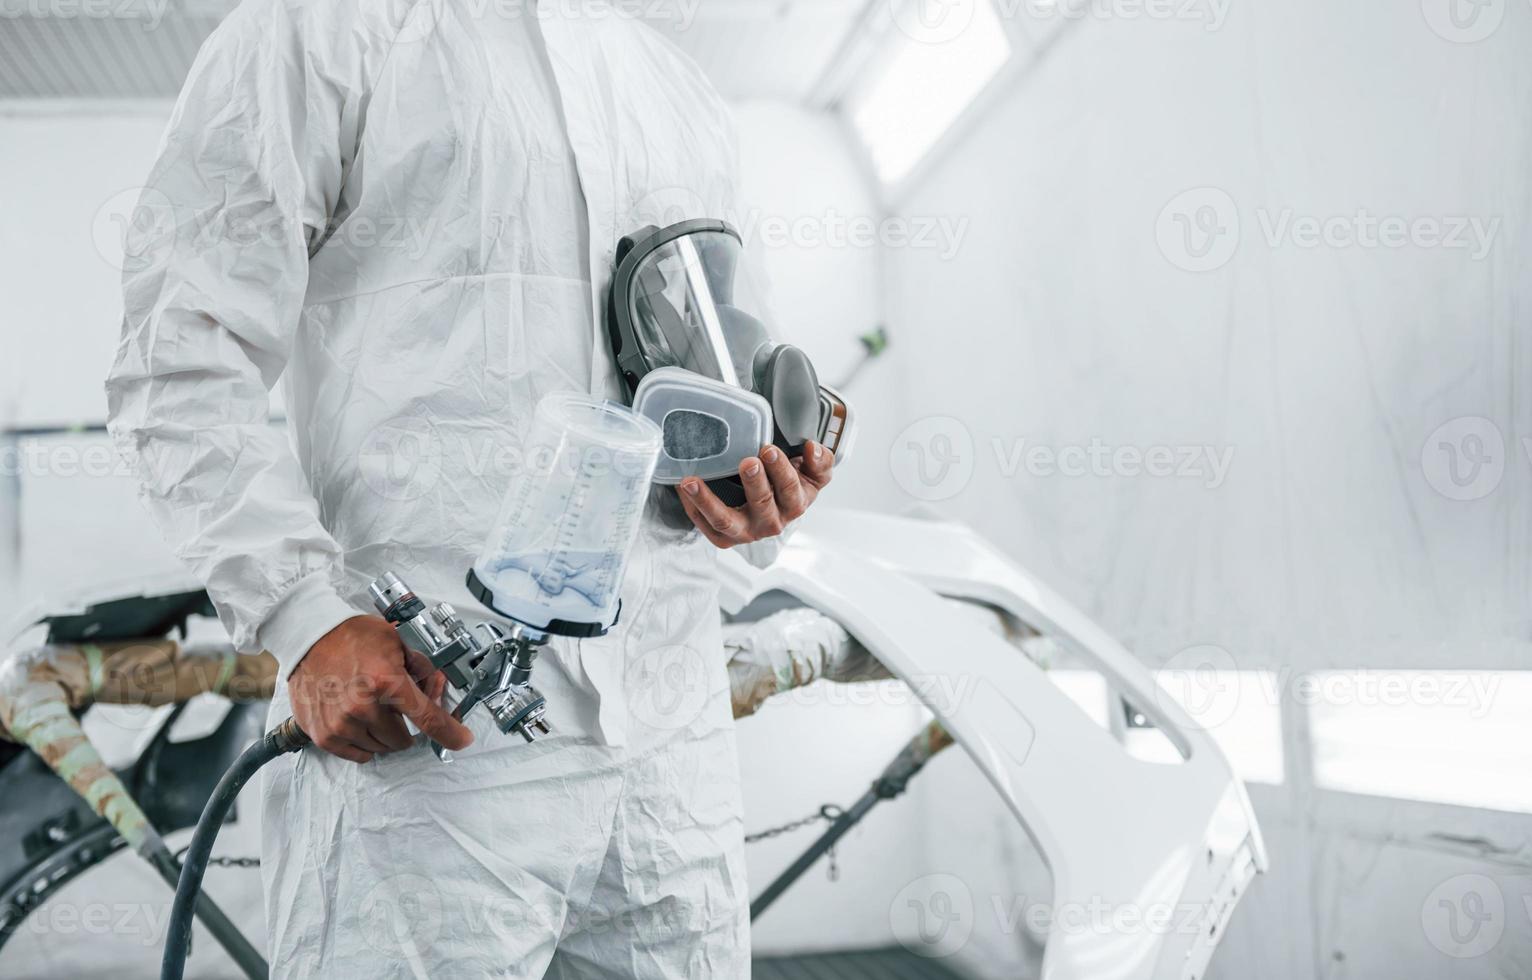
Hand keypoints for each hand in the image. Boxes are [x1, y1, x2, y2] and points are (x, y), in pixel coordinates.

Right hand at [289, 616, 472, 762]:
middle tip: (395, 706)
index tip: (461, 740)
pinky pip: (358, 754)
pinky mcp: (324, 735)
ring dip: (383, 733)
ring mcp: (341, 724)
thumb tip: (438, 689)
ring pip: (381, 748)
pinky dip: (364, 742)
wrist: (309, 637)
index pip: (428, 718)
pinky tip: (359, 721)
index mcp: (386, 681)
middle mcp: (362, 706)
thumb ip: (422, 669)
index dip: (450, 733)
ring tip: (371, 707)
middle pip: (404, 738)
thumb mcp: (396, 642)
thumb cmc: (351, 637)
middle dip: (406, 725)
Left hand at [677, 440, 832, 547]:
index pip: (790, 488)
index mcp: (794, 505)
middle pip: (762, 504)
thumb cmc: (793, 484)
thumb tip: (812, 448)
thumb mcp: (814, 473)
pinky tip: (683, 489)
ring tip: (692, 482)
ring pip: (725, 521)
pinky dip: (693, 508)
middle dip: (754, 482)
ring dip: (708, 501)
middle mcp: (771, 523)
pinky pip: (706, 526)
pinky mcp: (725, 537)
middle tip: (747, 461)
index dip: (780, 470)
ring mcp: (745, 532)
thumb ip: (821, 461)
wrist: (775, 505)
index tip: (768, 449)